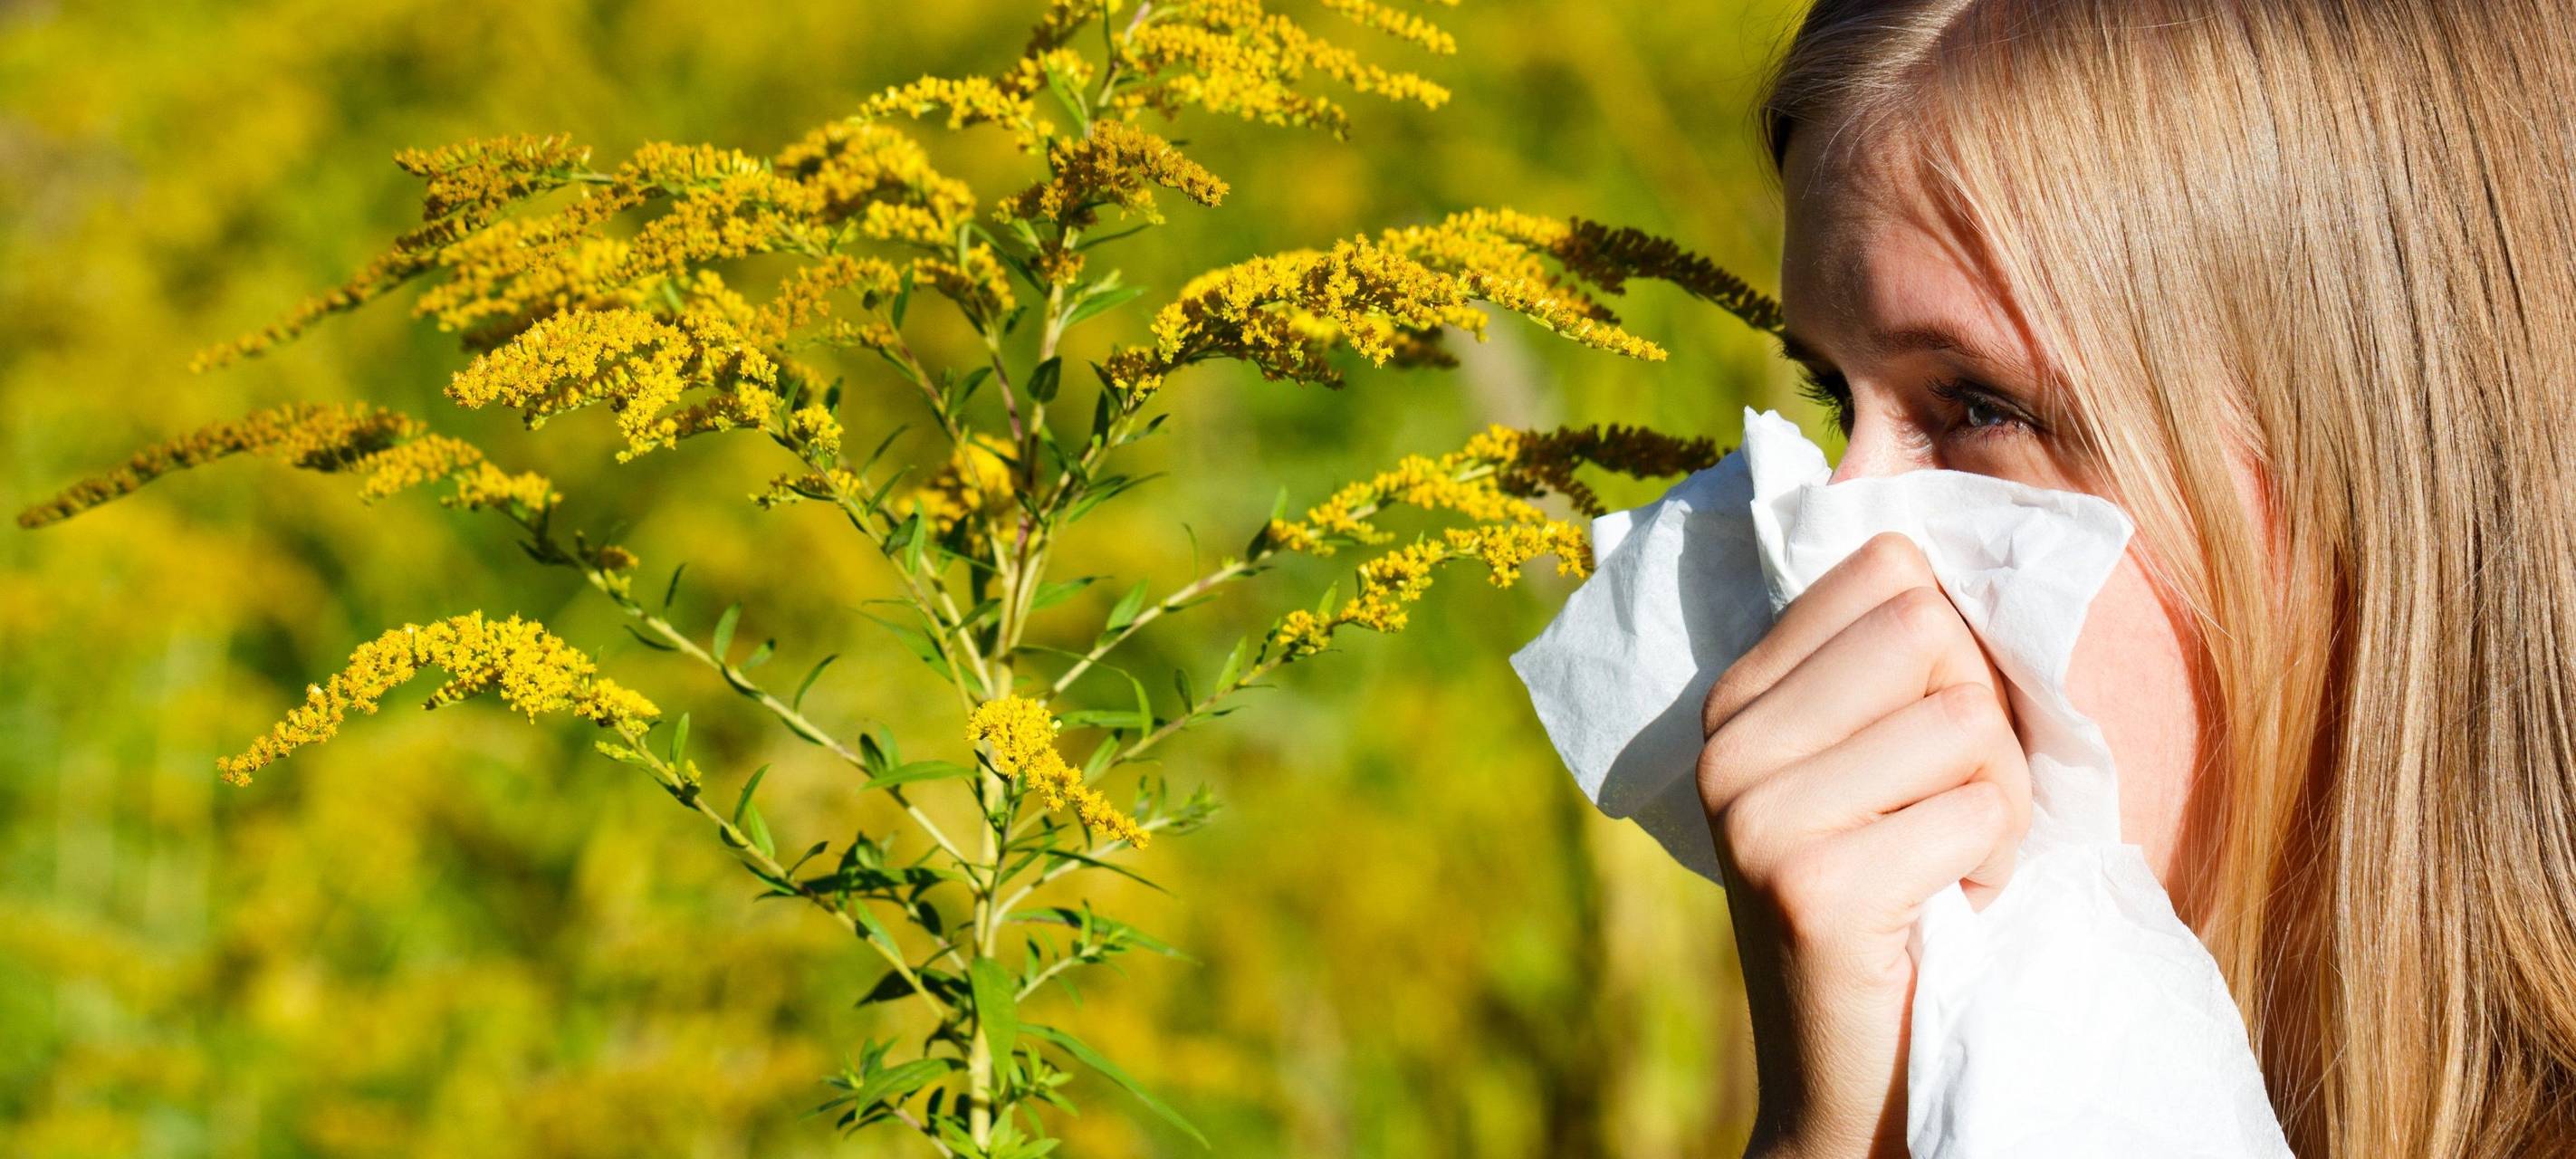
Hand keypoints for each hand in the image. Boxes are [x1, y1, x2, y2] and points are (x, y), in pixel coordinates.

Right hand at [1698, 532, 2033, 1157]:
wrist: (1854, 1081)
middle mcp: (1728, 745)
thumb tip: (1972, 528)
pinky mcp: (1810, 885)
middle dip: (1982, 728)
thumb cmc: (1905, 903)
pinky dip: (1989, 870)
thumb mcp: (1881, 765)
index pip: (1888, 568)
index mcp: (1738, 697)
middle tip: (1942, 816)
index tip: (1922, 746)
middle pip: (1931, 631)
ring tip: (1939, 868)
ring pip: (1966, 722)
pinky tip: (1938, 913)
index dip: (1952, 650)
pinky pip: (1975, 813)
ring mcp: (1756, 814)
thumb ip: (1898, 664)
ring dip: (1993, 808)